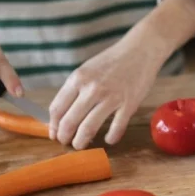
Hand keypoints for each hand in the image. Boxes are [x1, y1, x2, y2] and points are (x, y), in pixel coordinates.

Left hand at [49, 0, 194, 148]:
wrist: (141, 50)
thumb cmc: (113, 61)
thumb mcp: (87, 70)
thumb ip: (75, 89)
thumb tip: (63, 114)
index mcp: (78, 79)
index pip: (57, 108)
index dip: (53, 125)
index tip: (54, 133)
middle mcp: (92, 89)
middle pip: (69, 121)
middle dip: (64, 137)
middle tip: (66, 143)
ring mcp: (111, 97)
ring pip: (89, 128)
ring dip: (81, 141)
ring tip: (80, 145)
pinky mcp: (129, 104)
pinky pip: (116, 128)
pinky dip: (110, 138)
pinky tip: (108, 139)